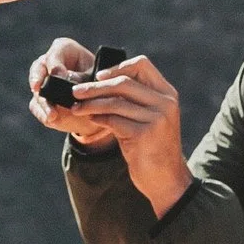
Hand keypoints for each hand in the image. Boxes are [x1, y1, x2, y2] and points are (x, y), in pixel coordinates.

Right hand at [27, 35, 117, 143]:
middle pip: (39, 67)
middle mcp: (50, 63)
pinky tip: (51, 119)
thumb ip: (84, 78)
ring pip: (37, 89)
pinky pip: (36, 106)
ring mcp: (43, 82)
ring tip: (52, 114)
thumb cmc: (101, 84)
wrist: (100, 105)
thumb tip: (69, 80)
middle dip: (37, 78)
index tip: (57, 73)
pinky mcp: (41, 100)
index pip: (56, 52)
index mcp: (66, 51)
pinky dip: (43, 113)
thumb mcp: (98, 79)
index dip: (55, 62)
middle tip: (37, 87)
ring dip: (43, 102)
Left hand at [71, 51, 191, 214]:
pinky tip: (90, 120)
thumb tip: (100, 83)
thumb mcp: (149, 118)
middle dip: (95, 86)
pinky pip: (113, 120)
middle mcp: (164, 103)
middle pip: (123, 82)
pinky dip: (98, 119)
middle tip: (76, 91)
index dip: (117, 67)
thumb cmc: (152, 147)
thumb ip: (133, 100)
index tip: (99, 76)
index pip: (142, 65)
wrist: (165, 179)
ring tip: (76, 108)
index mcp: (167, 94)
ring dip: (91, 104)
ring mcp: (156, 118)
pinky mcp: (145, 134)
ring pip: (115, 102)